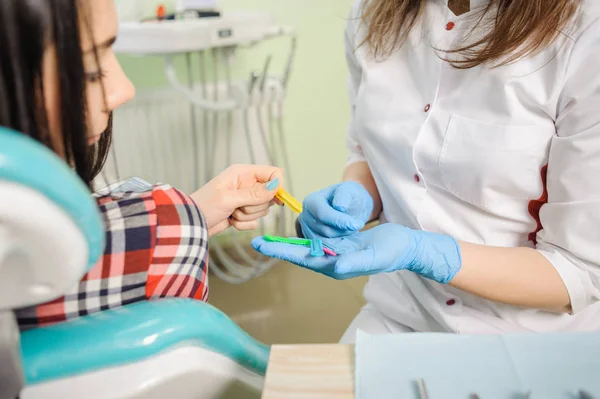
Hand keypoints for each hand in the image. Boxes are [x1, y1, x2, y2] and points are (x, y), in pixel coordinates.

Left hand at [191, 164, 282, 235]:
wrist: (192, 224)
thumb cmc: (204, 205)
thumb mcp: (229, 198)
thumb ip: (254, 194)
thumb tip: (276, 186)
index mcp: (243, 173)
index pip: (273, 173)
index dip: (278, 185)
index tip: (275, 199)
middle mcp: (247, 184)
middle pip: (270, 195)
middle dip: (255, 205)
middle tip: (238, 206)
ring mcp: (246, 199)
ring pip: (263, 209)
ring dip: (248, 216)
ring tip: (231, 213)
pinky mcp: (244, 213)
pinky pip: (255, 221)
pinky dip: (244, 224)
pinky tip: (231, 220)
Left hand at [252, 223, 461, 282]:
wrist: (406, 246)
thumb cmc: (393, 252)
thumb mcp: (375, 256)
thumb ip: (355, 262)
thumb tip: (334, 266)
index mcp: (336, 265)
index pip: (303, 258)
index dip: (283, 251)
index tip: (263, 245)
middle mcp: (332, 260)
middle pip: (300, 253)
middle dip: (278, 247)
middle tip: (256, 241)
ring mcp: (335, 252)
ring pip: (306, 246)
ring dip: (288, 241)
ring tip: (269, 236)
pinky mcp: (341, 244)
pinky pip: (317, 239)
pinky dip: (303, 235)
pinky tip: (293, 230)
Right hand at [299, 181, 372, 238]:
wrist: (349, 204)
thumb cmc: (349, 195)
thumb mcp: (349, 190)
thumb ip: (344, 196)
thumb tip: (339, 207)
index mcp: (311, 201)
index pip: (323, 215)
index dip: (340, 221)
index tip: (358, 224)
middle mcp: (305, 216)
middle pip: (325, 230)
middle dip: (343, 229)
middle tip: (357, 224)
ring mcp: (307, 230)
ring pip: (326, 241)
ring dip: (342, 236)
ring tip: (350, 227)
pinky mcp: (313, 240)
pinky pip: (326, 247)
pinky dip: (338, 243)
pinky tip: (345, 234)